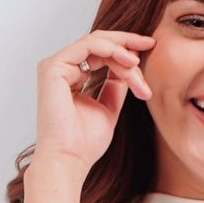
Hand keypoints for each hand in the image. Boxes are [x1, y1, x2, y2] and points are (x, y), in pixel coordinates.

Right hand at [32, 28, 155, 175]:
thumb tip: (131, 67)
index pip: (100, 53)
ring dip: (121, 51)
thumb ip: (116, 86)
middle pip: (98, 44)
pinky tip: (128, 61)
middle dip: (126, 42)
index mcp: (71, 77)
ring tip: (137, 64)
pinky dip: (110, 50)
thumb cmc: (84, 143)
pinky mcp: (53, 68)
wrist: (70, 160)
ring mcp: (56, 67)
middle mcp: (62, 69)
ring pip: (96, 43)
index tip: (150, 51)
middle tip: (150, 44)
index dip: (125, 50)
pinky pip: (87, 47)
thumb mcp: (109, 108)